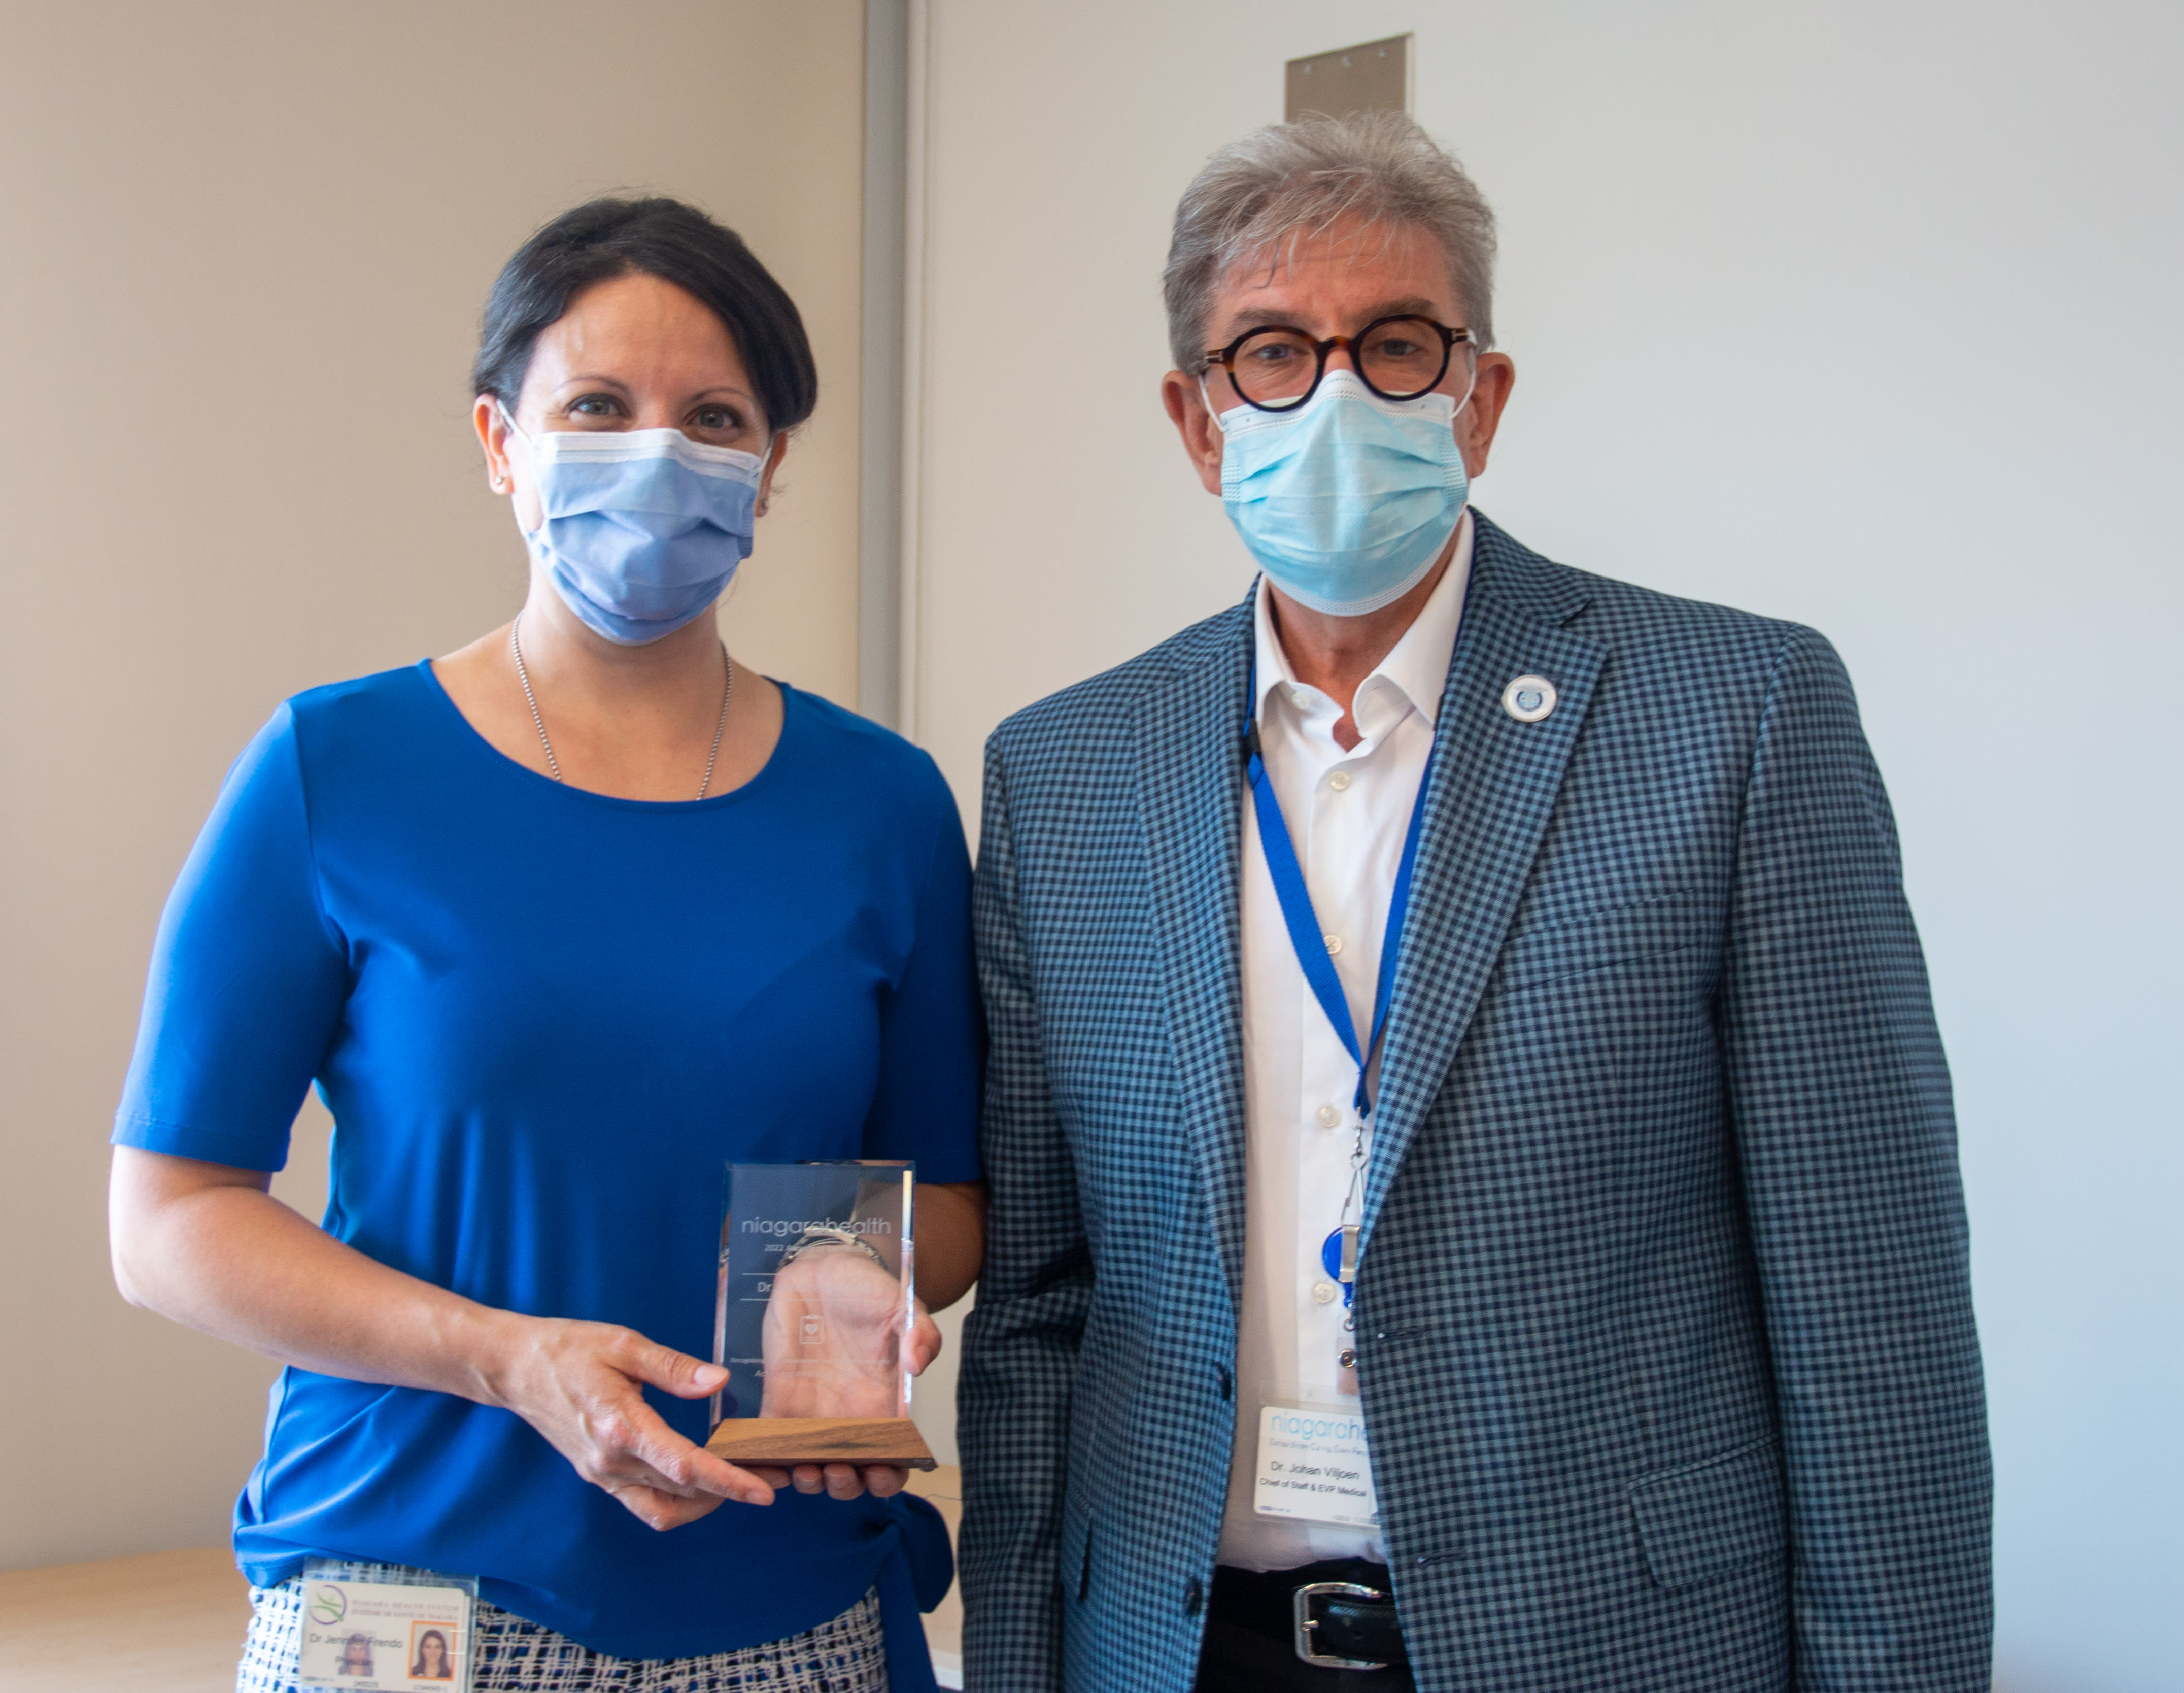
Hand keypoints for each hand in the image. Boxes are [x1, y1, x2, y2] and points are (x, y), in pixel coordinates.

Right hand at [482, 1314, 776, 1528]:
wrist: (516, 1368)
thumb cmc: (569, 1350)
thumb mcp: (624, 1345)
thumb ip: (674, 1367)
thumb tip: (717, 1382)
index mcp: (620, 1426)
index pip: (684, 1466)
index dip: (727, 1481)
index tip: (761, 1490)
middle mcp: (611, 1460)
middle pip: (681, 1492)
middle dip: (729, 1491)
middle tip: (770, 1477)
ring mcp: (602, 1473)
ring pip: (662, 1510)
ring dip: (702, 1504)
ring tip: (738, 1482)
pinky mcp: (598, 1475)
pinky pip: (643, 1503)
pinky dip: (676, 1499)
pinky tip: (698, 1479)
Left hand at [779, 1299, 944, 1501]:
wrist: (822, 1267)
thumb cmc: (866, 1289)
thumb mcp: (901, 1305)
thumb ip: (919, 1333)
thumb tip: (918, 1364)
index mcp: (883, 1405)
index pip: (892, 1458)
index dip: (888, 1477)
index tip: (880, 1470)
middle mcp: (848, 1418)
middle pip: (850, 1474)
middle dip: (846, 1485)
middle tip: (839, 1469)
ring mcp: (811, 1413)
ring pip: (810, 1467)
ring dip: (809, 1481)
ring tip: (807, 1467)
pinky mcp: (778, 1401)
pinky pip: (769, 1443)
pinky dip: (767, 1463)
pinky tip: (768, 1466)